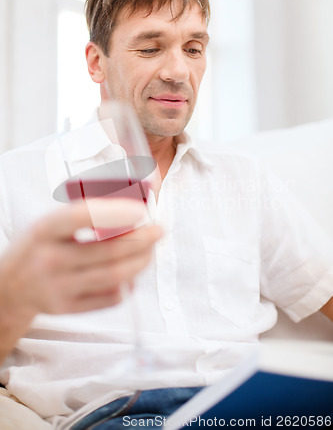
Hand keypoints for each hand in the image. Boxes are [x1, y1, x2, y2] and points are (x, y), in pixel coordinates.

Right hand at [0, 199, 161, 362]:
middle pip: (109, 251)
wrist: (10, 287)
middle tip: (158, 230)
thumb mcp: (54, 223)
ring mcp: (58, 287)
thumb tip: (136, 200)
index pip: (81, 216)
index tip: (140, 209)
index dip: (115, 212)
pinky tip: (130, 272)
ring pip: (115, 276)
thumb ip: (90, 212)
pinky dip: (128, 283)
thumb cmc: (41, 246)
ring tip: (150, 250)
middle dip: (143, 239)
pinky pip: (110, 297)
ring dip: (142, 260)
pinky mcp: (68, 308)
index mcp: (45, 230)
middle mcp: (50, 259)